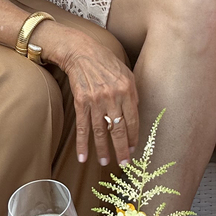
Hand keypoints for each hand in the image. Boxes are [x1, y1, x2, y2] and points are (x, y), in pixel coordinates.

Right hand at [41, 26, 139, 165]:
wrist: (82, 52)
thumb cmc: (107, 62)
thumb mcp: (127, 74)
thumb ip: (133, 95)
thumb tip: (135, 116)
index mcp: (127, 90)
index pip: (133, 120)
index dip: (133, 137)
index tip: (133, 150)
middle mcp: (112, 97)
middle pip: (118, 129)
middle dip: (121, 149)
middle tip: (124, 164)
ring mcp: (96, 101)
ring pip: (100, 132)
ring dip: (103, 149)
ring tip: (105, 162)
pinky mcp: (81, 102)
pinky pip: (82, 128)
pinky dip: (82, 144)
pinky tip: (83, 157)